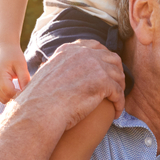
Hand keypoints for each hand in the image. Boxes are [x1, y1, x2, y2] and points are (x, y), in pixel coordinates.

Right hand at [0, 46, 30, 102]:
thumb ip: (24, 79)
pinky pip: (0, 95)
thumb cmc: (14, 55)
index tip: (29, 92)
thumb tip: (28, 93)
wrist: (5, 47)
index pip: (9, 92)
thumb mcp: (22, 65)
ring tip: (20, 90)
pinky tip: (15, 89)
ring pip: (1, 99)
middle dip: (16, 98)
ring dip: (11, 97)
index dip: (20, 95)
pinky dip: (7, 95)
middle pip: (5, 98)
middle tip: (26, 92)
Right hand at [10, 40, 126, 131]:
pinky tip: (116, 112)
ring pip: (117, 75)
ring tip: (117, 100)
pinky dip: (120, 103)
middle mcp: (83, 53)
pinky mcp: (102, 81)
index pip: (94, 46)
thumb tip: (53, 68)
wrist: (40, 110)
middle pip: (111, 58)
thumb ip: (55, 66)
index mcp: (69, 50)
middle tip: (116, 86)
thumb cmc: (38, 99)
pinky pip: (118, 92)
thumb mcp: (45, 73)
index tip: (106, 69)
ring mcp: (94, 66)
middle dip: (116, 71)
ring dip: (120, 88)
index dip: (104, 57)